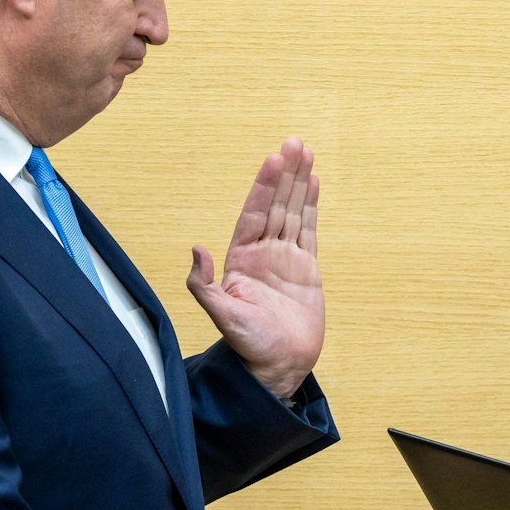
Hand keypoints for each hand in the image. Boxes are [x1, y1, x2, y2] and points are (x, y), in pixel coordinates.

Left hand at [188, 137, 322, 398]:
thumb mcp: (222, 315)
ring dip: (300, 184)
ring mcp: (285, 259)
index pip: (254, 214)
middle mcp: (263, 253)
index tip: (273, 162)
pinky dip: (311, 207)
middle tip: (294, 143)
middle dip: (285, 175)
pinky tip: (314, 184)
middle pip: (276, 205)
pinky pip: (309, 231)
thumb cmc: (248, 344)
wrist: (278, 366)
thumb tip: (195, 249)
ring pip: (293, 212)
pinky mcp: (306, 268)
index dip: (264, 188)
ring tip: (306, 154)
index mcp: (240, 259)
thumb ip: (204, 284)